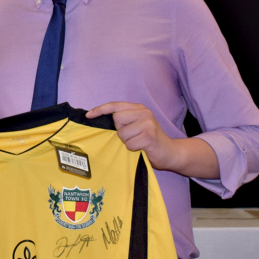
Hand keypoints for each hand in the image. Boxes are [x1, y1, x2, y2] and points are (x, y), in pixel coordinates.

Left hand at [86, 102, 218, 177]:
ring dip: (127, 141)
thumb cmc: (149, 140)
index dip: (100, 110)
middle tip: (132, 135)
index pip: (115, 105)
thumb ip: (123, 119)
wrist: (170, 152)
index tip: (88, 116)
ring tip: (138, 142)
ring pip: (122, 133)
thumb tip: (98, 119)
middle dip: (120, 130)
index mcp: (139, 108)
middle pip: (116, 119)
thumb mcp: (137, 125)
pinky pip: (129, 143)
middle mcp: (144, 112)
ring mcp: (148, 123)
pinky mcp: (149, 136)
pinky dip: (133, 148)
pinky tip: (142, 148)